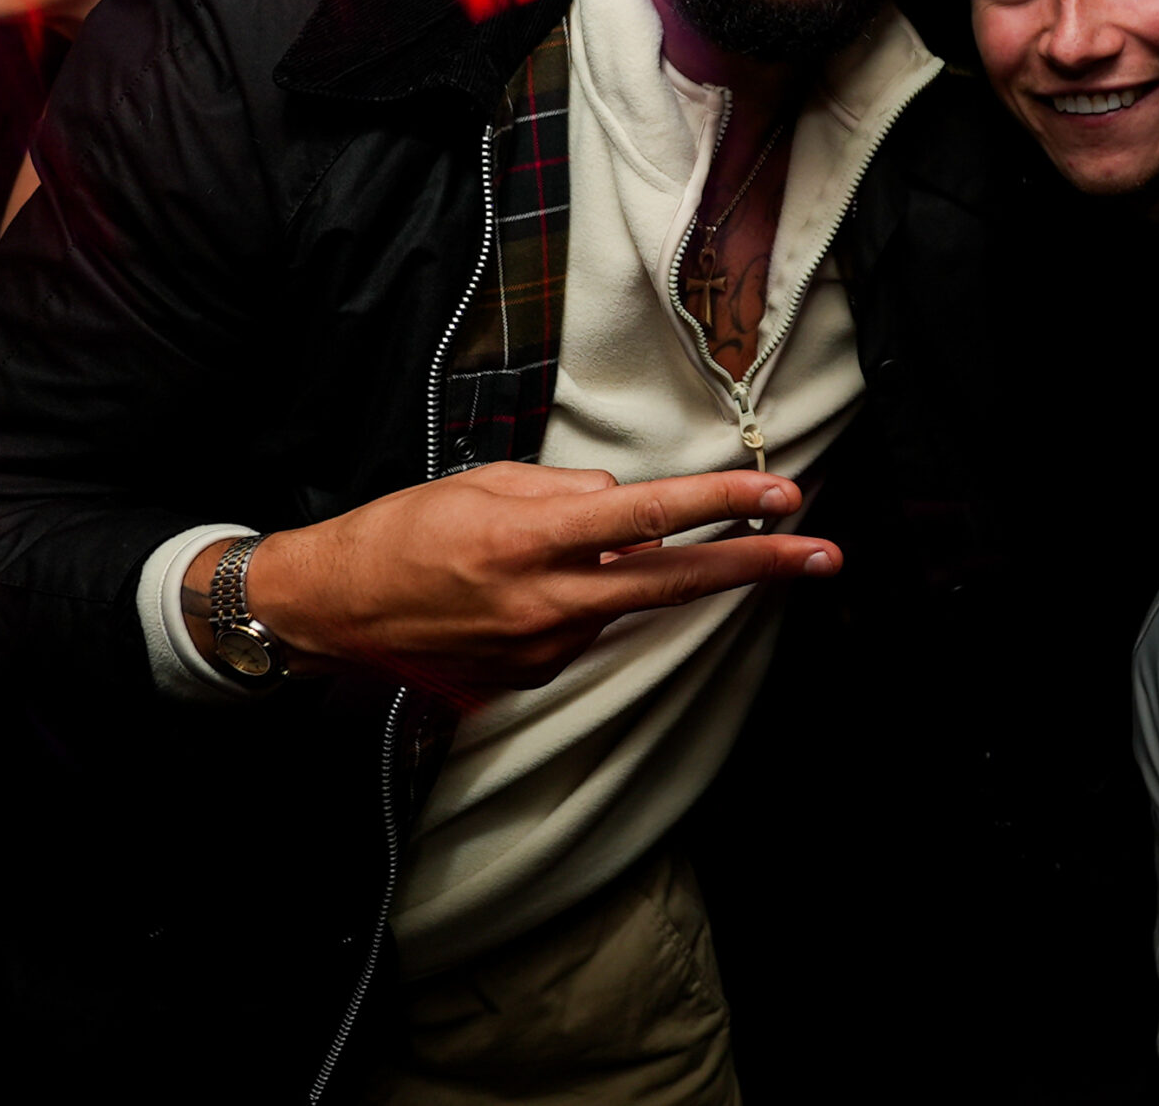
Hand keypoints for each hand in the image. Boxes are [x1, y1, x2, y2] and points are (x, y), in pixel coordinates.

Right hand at [185, 462, 838, 695]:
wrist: (332, 609)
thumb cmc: (404, 530)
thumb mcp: (487, 483)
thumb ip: (571, 492)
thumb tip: (631, 507)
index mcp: (534, 538)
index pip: (652, 516)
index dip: (722, 505)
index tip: (781, 496)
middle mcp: (548, 600)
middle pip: (677, 582)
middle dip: (758, 566)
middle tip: (826, 554)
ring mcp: (543, 648)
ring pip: (622, 601)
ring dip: (624, 574)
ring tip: (538, 552)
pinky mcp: (532, 676)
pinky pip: (582, 626)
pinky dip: (577, 600)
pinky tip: (518, 590)